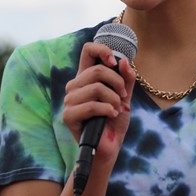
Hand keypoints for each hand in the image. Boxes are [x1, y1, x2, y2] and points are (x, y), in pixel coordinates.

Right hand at [62, 42, 135, 160]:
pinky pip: (91, 105)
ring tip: (117, 109)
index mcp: (86, 76)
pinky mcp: (68, 115)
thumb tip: (124, 61)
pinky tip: (111, 115)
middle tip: (123, 96)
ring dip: (113, 99)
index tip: (114, 61)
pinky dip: (107, 110)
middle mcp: (75, 85)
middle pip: (97, 70)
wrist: (111, 144)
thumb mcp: (124, 94)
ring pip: (96, 88)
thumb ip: (126, 78)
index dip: (102, 50)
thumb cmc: (115, 118)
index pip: (88, 50)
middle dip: (117, 83)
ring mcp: (69, 100)